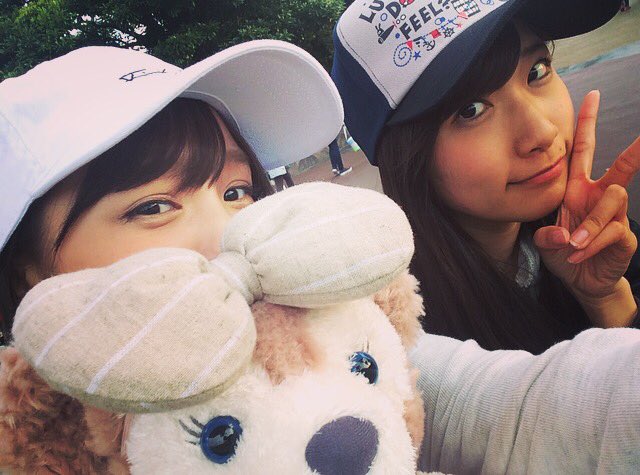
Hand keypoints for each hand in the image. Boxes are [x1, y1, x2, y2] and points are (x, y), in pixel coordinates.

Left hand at [534, 90, 638, 325]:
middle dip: (636, 148)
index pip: (583, 150)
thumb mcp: (545, 241)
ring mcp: (614, 215)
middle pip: (622, 165)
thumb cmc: (563, 252)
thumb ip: (547, 235)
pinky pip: (613, 231)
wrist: (579, 280)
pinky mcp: (624, 235)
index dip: (587, 123)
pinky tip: (579, 255)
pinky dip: (593, 244)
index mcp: (578, 189)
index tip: (592, 95)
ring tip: (573, 246)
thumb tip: (563, 236)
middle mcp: (599, 196)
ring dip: (590, 225)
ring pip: (613, 201)